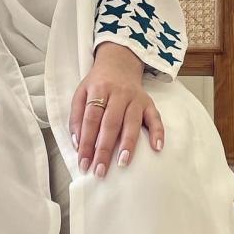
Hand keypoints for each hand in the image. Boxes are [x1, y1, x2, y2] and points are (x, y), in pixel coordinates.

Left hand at [69, 42, 164, 176]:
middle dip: (104, 149)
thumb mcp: (81, 93)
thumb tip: (77, 144)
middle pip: (110, 123)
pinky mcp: (149, 102)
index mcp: (98, 90)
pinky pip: (155, 118)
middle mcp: (118, 94)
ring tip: (122, 163)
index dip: (86, 142)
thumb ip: (76, 117)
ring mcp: (135, 98)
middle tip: (100, 170)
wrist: (119, 63)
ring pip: (132, 122)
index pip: (91, 120)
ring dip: (128, 144)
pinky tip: (157, 147)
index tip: (84, 163)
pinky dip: (158, 132)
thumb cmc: (98, 84)